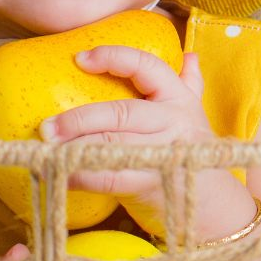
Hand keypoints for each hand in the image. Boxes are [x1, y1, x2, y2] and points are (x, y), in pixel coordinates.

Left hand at [40, 44, 213, 224]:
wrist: (215, 205)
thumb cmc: (193, 155)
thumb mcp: (194, 116)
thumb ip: (190, 84)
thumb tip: (189, 54)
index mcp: (179, 98)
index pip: (147, 66)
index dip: (114, 58)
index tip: (80, 58)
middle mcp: (173, 122)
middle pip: (119, 113)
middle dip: (79, 119)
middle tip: (47, 126)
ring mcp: (163, 153)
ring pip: (111, 145)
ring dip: (73, 147)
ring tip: (46, 148)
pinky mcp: (151, 183)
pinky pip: (109, 177)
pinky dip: (80, 176)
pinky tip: (59, 174)